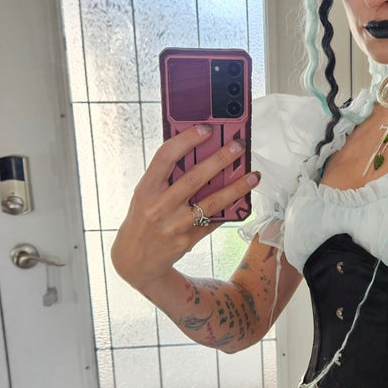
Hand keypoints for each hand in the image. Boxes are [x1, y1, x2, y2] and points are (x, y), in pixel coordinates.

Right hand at [111, 124, 258, 295]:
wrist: (135, 259)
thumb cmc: (143, 218)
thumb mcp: (146, 194)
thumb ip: (167, 176)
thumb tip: (200, 152)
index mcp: (145, 189)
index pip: (165, 157)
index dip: (187, 139)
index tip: (206, 128)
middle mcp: (159, 207)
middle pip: (194, 178)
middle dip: (220, 159)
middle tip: (238, 146)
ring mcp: (175, 225)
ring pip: (212, 202)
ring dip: (236, 187)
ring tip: (253, 176)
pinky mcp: (188, 240)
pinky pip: (214, 220)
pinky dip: (230, 208)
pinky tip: (243, 198)